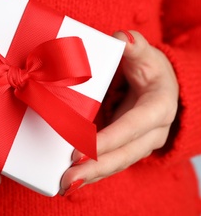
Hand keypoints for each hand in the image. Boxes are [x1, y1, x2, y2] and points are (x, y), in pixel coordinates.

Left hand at [59, 30, 178, 195]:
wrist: (159, 87)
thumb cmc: (150, 69)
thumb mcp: (146, 55)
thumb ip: (136, 47)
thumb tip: (123, 39)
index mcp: (158, 108)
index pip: (132, 127)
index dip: (108, 140)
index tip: (81, 149)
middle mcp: (152, 132)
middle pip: (124, 154)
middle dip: (95, 168)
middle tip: (67, 179)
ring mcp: (140, 144)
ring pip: (116, 164)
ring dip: (91, 176)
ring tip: (64, 185)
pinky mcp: (126, 147)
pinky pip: (110, 163)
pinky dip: (92, 172)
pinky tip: (72, 179)